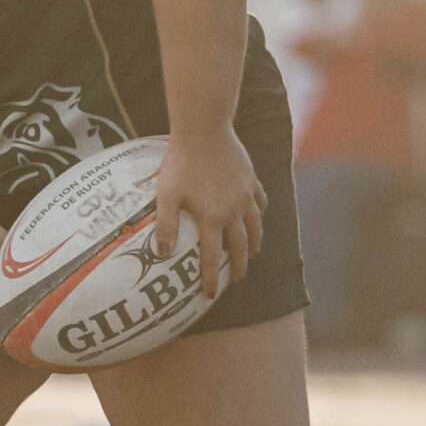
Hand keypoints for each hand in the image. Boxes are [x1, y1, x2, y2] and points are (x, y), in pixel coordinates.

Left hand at [151, 127, 265, 298]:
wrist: (205, 130)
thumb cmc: (181, 162)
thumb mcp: (166, 195)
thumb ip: (166, 225)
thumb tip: (164, 255)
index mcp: (212, 218)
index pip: (211, 256)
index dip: (210, 277)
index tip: (210, 294)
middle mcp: (234, 210)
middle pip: (240, 246)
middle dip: (237, 266)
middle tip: (236, 280)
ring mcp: (246, 194)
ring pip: (255, 225)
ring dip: (255, 243)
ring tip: (253, 255)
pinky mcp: (250, 179)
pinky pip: (260, 200)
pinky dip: (261, 212)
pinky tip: (259, 215)